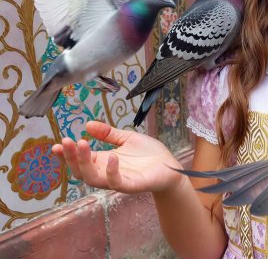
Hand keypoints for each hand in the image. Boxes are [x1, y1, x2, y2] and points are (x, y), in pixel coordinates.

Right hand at [52, 121, 184, 194]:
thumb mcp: (127, 138)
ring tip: (82, 144)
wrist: (170, 166)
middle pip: (81, 170)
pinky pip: (117, 182)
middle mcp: (106, 172)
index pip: (80, 160)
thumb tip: (87, 124)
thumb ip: (108, 133)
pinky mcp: (131, 185)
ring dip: (85, 163)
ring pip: (93, 178)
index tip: (56, 145)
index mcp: (103, 161)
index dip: (67, 154)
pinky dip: (111, 171)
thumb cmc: (148, 154)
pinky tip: (112, 156)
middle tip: (67, 141)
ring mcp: (118, 180)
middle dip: (71, 157)